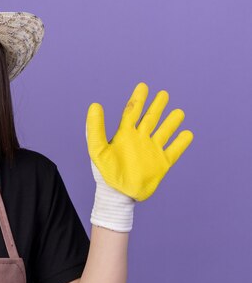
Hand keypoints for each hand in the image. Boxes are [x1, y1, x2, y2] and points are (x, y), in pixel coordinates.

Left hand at [86, 82, 192, 200]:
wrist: (118, 196)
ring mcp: (151, 151)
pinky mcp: (162, 164)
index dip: (138, 99)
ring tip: (178, 112)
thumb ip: (95, 128)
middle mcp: (139, 140)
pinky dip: (182, 142)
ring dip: (171, 121)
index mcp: (124, 135)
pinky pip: (174, 150)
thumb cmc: (105, 173)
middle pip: (150, 118)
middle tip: (163, 93)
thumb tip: (94, 105)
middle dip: (157, 106)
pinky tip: (187, 133)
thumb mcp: (97, 149)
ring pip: (164, 132)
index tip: (143, 86)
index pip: (132, 112)